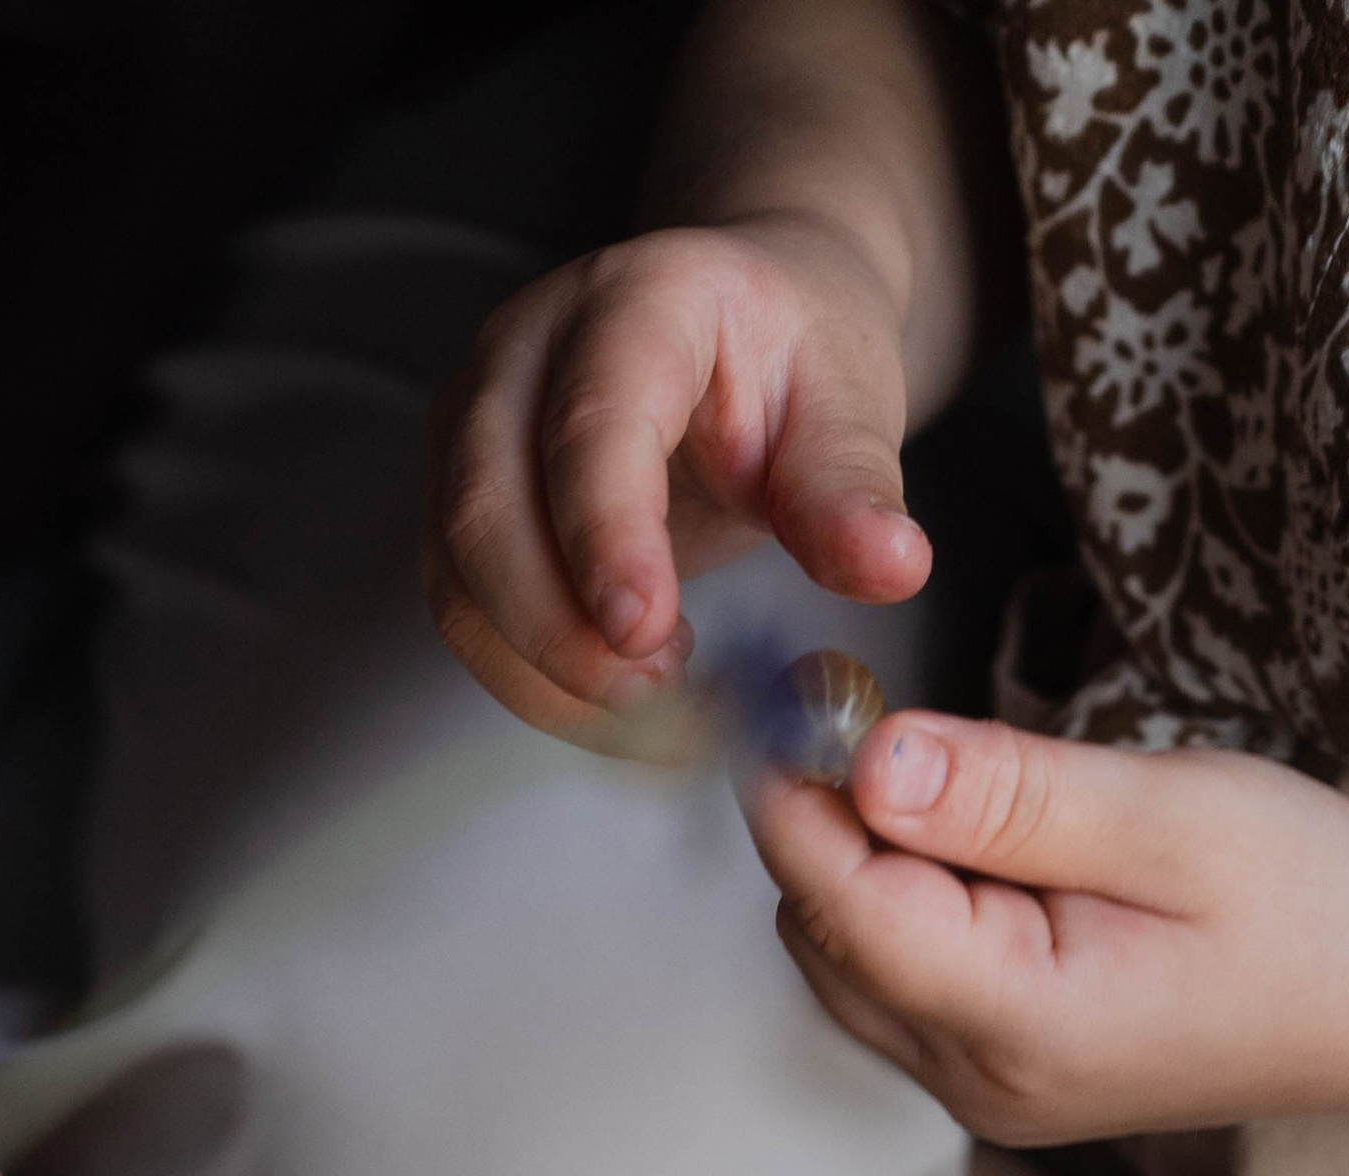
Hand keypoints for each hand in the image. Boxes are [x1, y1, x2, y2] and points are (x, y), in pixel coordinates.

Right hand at [425, 214, 932, 748]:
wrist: (743, 334)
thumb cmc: (792, 360)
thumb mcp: (848, 401)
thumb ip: (853, 486)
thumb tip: (892, 567)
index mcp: (635, 299)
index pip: (592, 418)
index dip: (605, 533)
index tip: (645, 634)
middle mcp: (523, 350)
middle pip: (486, 504)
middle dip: (557, 628)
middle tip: (655, 695)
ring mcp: (472, 423)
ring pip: (457, 572)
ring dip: (538, 666)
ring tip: (645, 704)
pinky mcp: (456, 497)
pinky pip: (461, 609)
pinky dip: (525, 677)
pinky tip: (608, 699)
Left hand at [742, 711, 1348, 1144]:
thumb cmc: (1313, 902)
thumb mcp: (1171, 817)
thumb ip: (1010, 796)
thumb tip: (869, 760)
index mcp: (1017, 1026)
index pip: (840, 906)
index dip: (798, 789)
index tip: (798, 683)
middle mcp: (975, 1083)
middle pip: (822, 936)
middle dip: (827, 820)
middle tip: (875, 705)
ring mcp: (979, 1092)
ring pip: (844, 961)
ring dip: (862, 859)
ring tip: (946, 772)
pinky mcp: (993, 1075)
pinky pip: (893, 983)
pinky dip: (900, 900)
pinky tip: (972, 839)